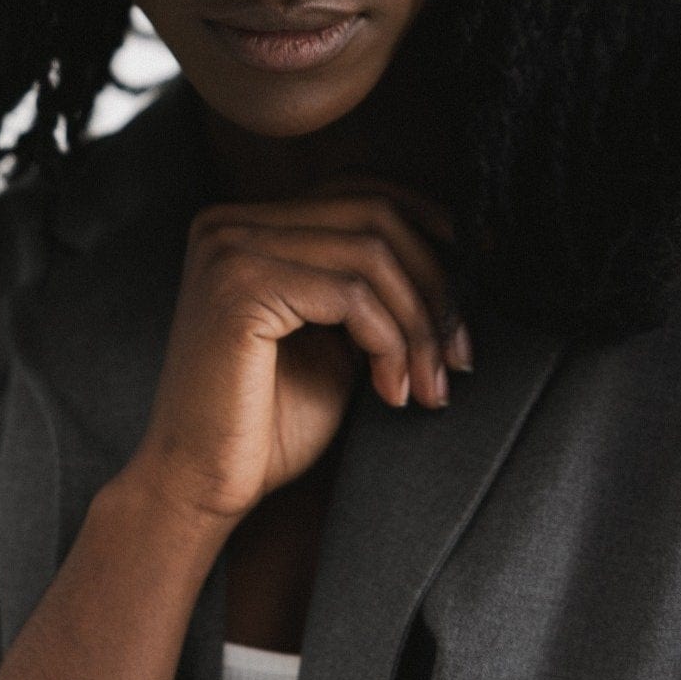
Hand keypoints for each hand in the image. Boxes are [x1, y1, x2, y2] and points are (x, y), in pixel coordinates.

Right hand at [127, 175, 473, 529]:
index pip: (362, 190)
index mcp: (249, 224)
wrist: (198, 489)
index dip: (433, 225)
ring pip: (372, 252)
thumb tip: (463, 253)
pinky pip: (350, 294)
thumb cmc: (267, 425)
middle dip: (437, 284)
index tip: (482, 275)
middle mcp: (231, 222)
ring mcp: (230, 248)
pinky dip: (389, 343)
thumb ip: (371, 289)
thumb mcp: (335, 339)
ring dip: (420, 325)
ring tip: (430, 386)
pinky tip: (391, 393)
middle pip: (376, 212)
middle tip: (460, 356)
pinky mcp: (238, 287)